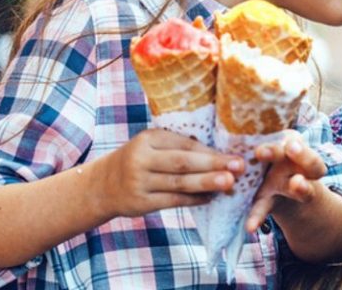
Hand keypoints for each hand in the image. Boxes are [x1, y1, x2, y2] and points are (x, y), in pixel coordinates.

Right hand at [96, 128, 244, 218]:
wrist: (103, 185)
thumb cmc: (137, 161)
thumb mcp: (151, 146)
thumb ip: (177, 147)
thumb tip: (217, 155)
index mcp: (148, 139)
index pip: (184, 145)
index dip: (211, 152)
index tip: (234, 155)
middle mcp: (141, 159)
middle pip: (183, 162)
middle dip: (213, 165)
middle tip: (238, 167)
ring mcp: (140, 181)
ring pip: (179, 184)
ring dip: (206, 183)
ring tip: (228, 184)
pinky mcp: (140, 202)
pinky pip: (173, 201)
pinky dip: (193, 200)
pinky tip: (210, 198)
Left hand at [244, 130, 326, 232]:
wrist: (277, 186)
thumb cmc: (270, 153)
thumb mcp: (271, 139)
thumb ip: (260, 129)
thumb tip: (233, 100)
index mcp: (297, 149)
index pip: (307, 148)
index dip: (303, 148)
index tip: (291, 143)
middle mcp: (299, 168)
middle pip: (309, 164)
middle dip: (301, 156)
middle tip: (290, 149)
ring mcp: (287, 187)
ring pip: (301, 189)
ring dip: (300, 187)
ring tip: (296, 184)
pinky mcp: (271, 202)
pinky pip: (265, 209)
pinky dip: (257, 217)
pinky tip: (249, 227)